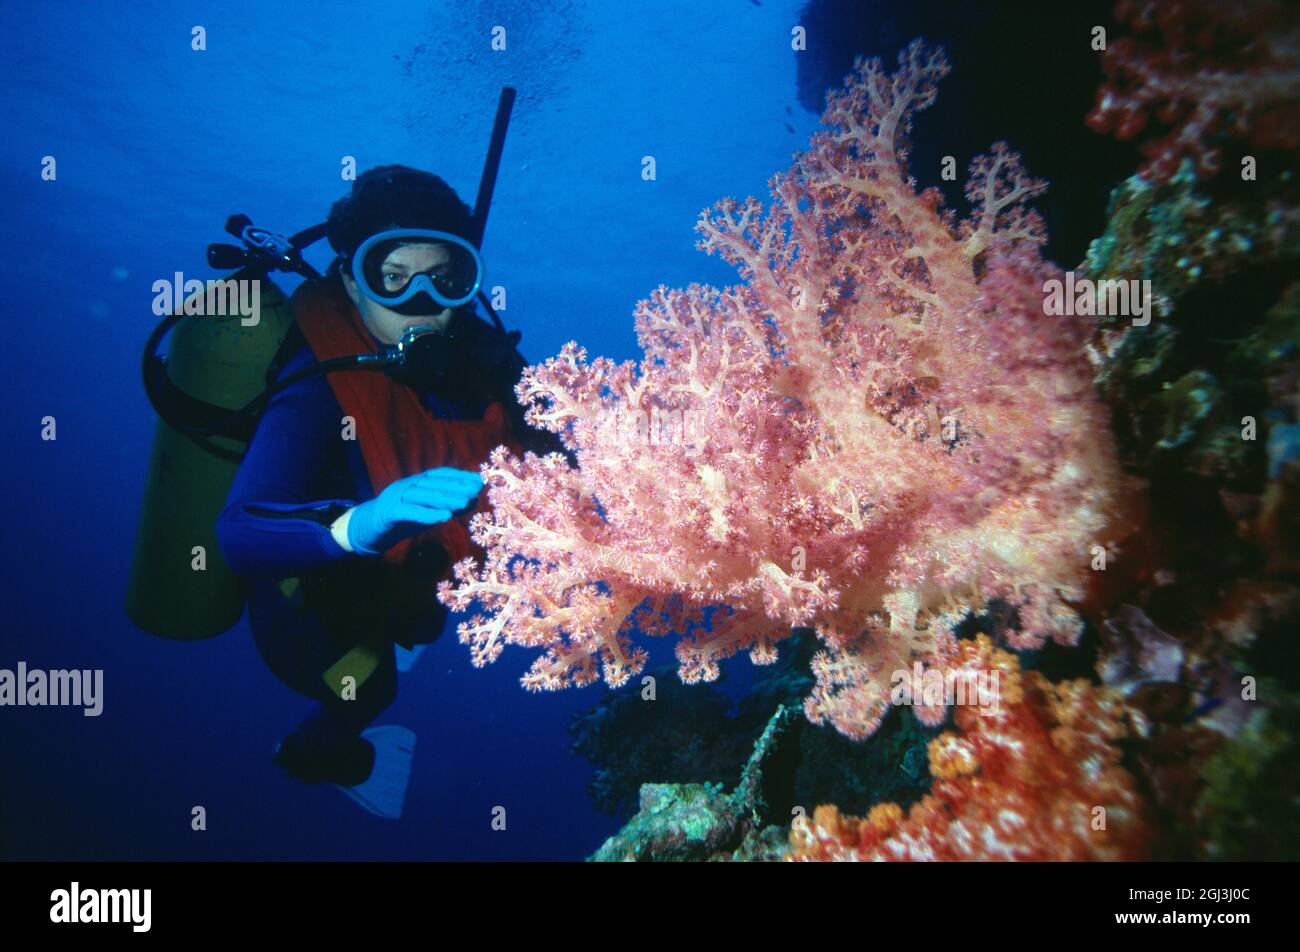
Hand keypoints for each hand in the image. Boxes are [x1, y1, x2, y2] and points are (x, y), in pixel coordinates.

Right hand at [345, 467, 483, 555]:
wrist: (367, 529)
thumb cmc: (401, 519)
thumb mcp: (427, 512)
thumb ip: (446, 506)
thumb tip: (472, 501)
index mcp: (415, 482)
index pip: (439, 475)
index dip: (459, 476)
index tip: (479, 481)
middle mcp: (406, 485)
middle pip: (433, 483)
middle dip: (457, 486)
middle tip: (477, 490)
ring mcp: (396, 497)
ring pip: (423, 495)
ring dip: (446, 498)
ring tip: (466, 502)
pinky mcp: (388, 512)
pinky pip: (409, 511)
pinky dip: (428, 514)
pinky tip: (445, 518)